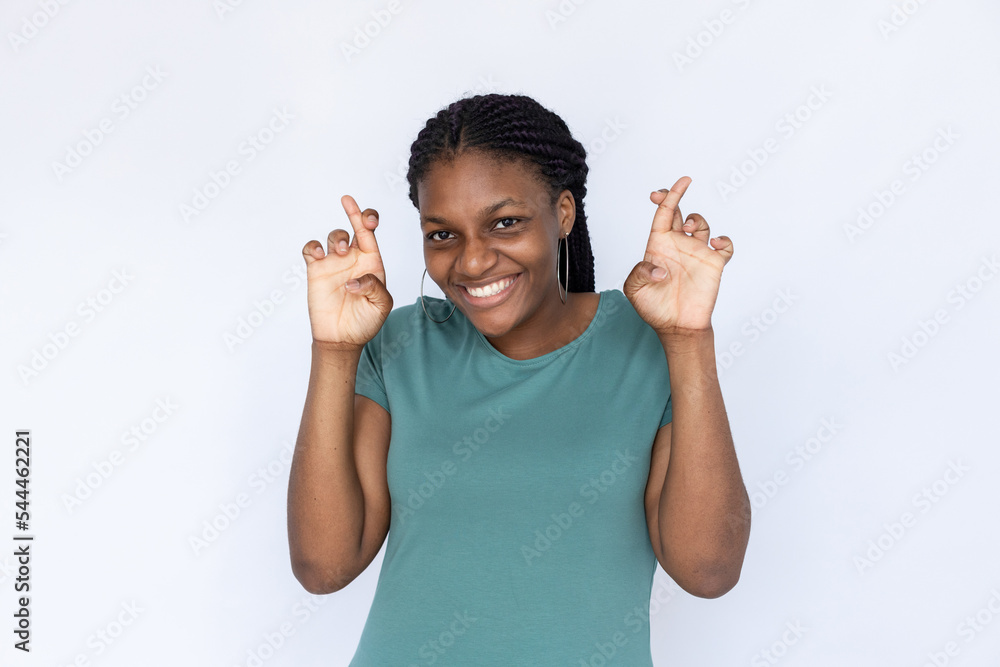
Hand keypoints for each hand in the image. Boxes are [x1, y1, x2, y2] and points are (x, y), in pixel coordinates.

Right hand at [301, 195, 392, 349]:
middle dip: (354, 213)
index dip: (369, 219)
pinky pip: (311, 249)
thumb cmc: (365, 322)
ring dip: (336, 237)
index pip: (370, 235)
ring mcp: (334, 263)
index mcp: (371, 263)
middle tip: (349, 205)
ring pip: (333, 236)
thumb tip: (355, 280)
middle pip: (353, 227)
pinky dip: (313, 246)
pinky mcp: (316, 270)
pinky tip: (320, 255)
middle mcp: (353, 259)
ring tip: (340, 252)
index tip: (369, 219)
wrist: (341, 338)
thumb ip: (375, 288)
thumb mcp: (381, 305)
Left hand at [622, 177, 732, 335]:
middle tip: (679, 186)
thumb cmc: (655, 309)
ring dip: (696, 219)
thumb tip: (661, 267)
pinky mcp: (713, 264)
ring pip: (700, 223)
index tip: (660, 190)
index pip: (661, 215)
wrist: (677, 326)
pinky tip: (714, 245)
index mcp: (659, 246)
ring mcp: (696, 253)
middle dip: (676, 195)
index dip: (663, 198)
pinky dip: (723, 240)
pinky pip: (725, 245)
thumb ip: (639, 272)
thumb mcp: (634, 290)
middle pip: (679, 212)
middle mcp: (678, 246)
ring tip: (687, 230)